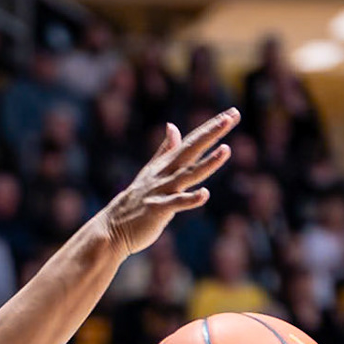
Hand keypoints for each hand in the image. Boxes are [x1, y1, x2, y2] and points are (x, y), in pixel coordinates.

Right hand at [98, 108, 239, 258]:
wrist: (112, 229)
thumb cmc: (135, 203)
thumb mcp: (150, 171)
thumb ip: (164, 150)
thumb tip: (172, 126)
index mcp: (165, 165)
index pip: (192, 141)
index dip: (211, 127)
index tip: (231, 113)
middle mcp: (165, 174)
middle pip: (192, 150)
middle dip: (212, 134)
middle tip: (231, 117)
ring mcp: (161, 191)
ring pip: (188, 174)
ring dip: (207, 163)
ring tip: (226, 150)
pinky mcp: (158, 210)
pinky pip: (176, 204)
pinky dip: (190, 199)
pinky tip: (204, 194)